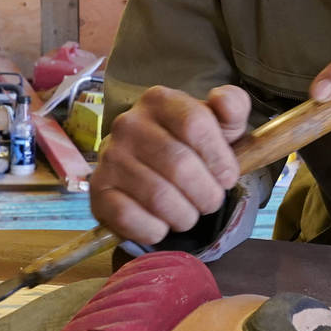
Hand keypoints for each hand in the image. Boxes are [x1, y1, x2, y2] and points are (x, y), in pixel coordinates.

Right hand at [89, 84, 250, 244]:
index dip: (219, 158)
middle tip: (210, 202)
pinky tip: (162, 223)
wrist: (149, 167)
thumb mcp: (219, 123)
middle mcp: (128, 124)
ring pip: (158, 197)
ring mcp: (109, 157)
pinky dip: (155, 229)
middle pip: (179, 165)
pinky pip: (130, 217)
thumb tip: (222, 101)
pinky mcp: (98, 190)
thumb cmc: (190, 146)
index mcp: (159, 101)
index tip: (227, 177)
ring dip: (184, 216)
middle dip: (206, 194)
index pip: (195, 124)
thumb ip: (232, 106)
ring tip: (188, 213)